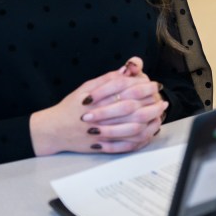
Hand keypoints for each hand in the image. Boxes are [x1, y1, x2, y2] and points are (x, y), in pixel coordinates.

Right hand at [30, 57, 168, 156]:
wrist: (53, 130)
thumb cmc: (70, 107)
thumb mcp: (85, 88)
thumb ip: (107, 79)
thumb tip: (126, 69)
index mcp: (95, 98)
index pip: (124, 89)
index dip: (142, 86)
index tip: (155, 85)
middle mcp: (98, 115)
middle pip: (130, 109)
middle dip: (150, 104)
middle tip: (162, 101)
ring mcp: (99, 132)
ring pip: (130, 128)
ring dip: (148, 122)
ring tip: (159, 116)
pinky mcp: (100, 146)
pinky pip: (124, 145)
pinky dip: (138, 140)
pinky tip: (148, 133)